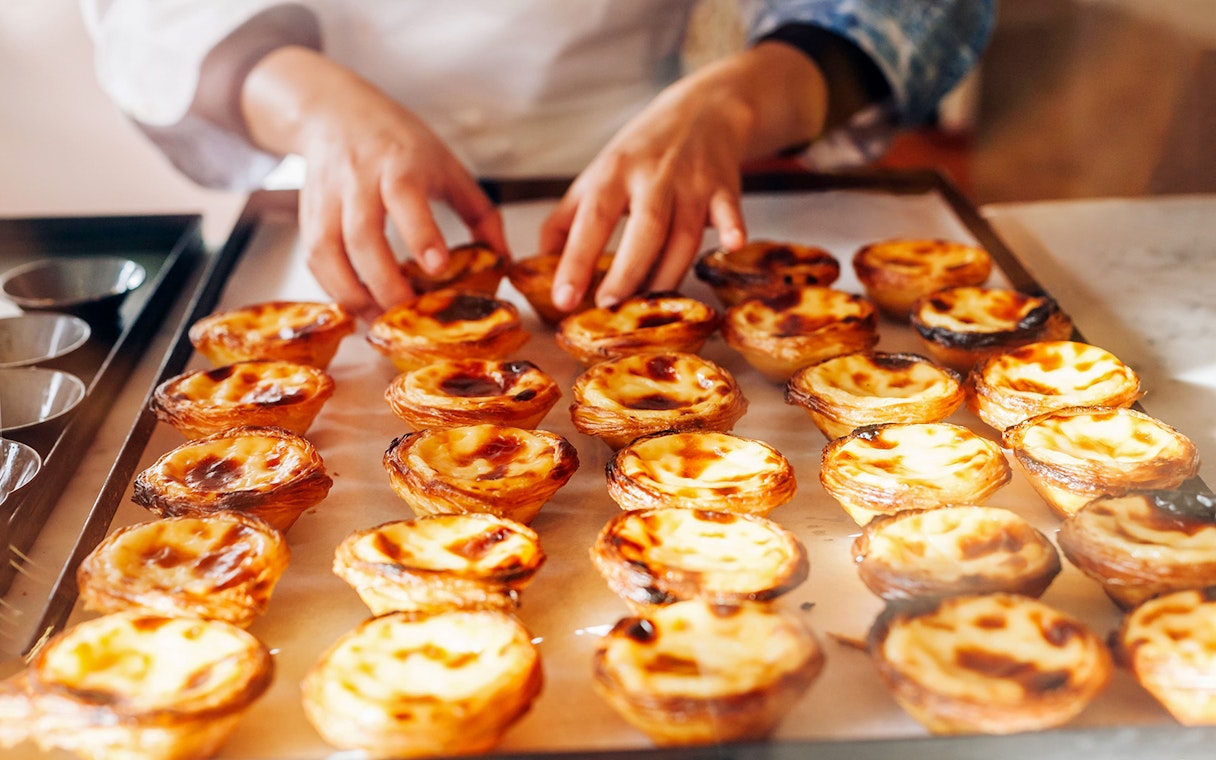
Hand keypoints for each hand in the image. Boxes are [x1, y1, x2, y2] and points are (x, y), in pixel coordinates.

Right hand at [241, 47, 506, 319]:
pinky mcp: (308, 214)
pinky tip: (356, 306)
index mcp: (401, 163)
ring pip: (329, 251)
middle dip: (384, 282)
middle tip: (407, 314)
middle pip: (363, 235)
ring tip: (380, 320)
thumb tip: (504, 260)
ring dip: (353, 293)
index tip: (437, 267)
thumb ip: (480, 212)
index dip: (420, 233)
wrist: (335, 112)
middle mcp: (359, 178)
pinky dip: (332, 288)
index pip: (406, 197)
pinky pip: (314, 258)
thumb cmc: (398, 142)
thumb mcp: (448, 165)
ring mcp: (329, 196)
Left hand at [541, 42, 828, 311]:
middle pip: (645, 230)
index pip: (591, 220)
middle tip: (609, 306)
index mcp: (613, 174)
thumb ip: (567, 219)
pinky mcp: (725, 187)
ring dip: (668, 273)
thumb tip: (539, 262)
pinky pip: (730, 212)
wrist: (704, 110)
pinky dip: (733, 228)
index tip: (563, 298)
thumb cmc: (643, 151)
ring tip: (650, 306)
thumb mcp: (598, 173)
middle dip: (628, 271)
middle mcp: (653, 176)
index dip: (576, 261)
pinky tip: (732, 245)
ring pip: (684, 236)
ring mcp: (692, 182)